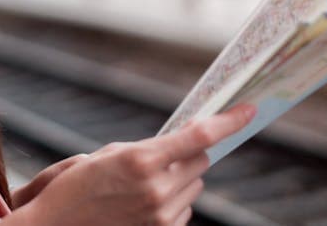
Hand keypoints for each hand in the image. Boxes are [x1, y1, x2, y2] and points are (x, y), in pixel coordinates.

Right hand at [5, 104, 255, 225]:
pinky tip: (144, 204)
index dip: (229, 122)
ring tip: (141, 187)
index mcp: (141, 159)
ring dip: (179, 180)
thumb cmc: (76, 186)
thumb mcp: (108, 155)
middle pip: (200, 161)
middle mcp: (156, 188)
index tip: (250, 111)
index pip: (200, 136)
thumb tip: (185, 143)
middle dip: (188, 155)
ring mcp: (161, 214)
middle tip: (161, 157)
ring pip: (194, 185)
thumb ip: (149, 149)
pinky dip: (174, 202)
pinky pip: (185, 210)